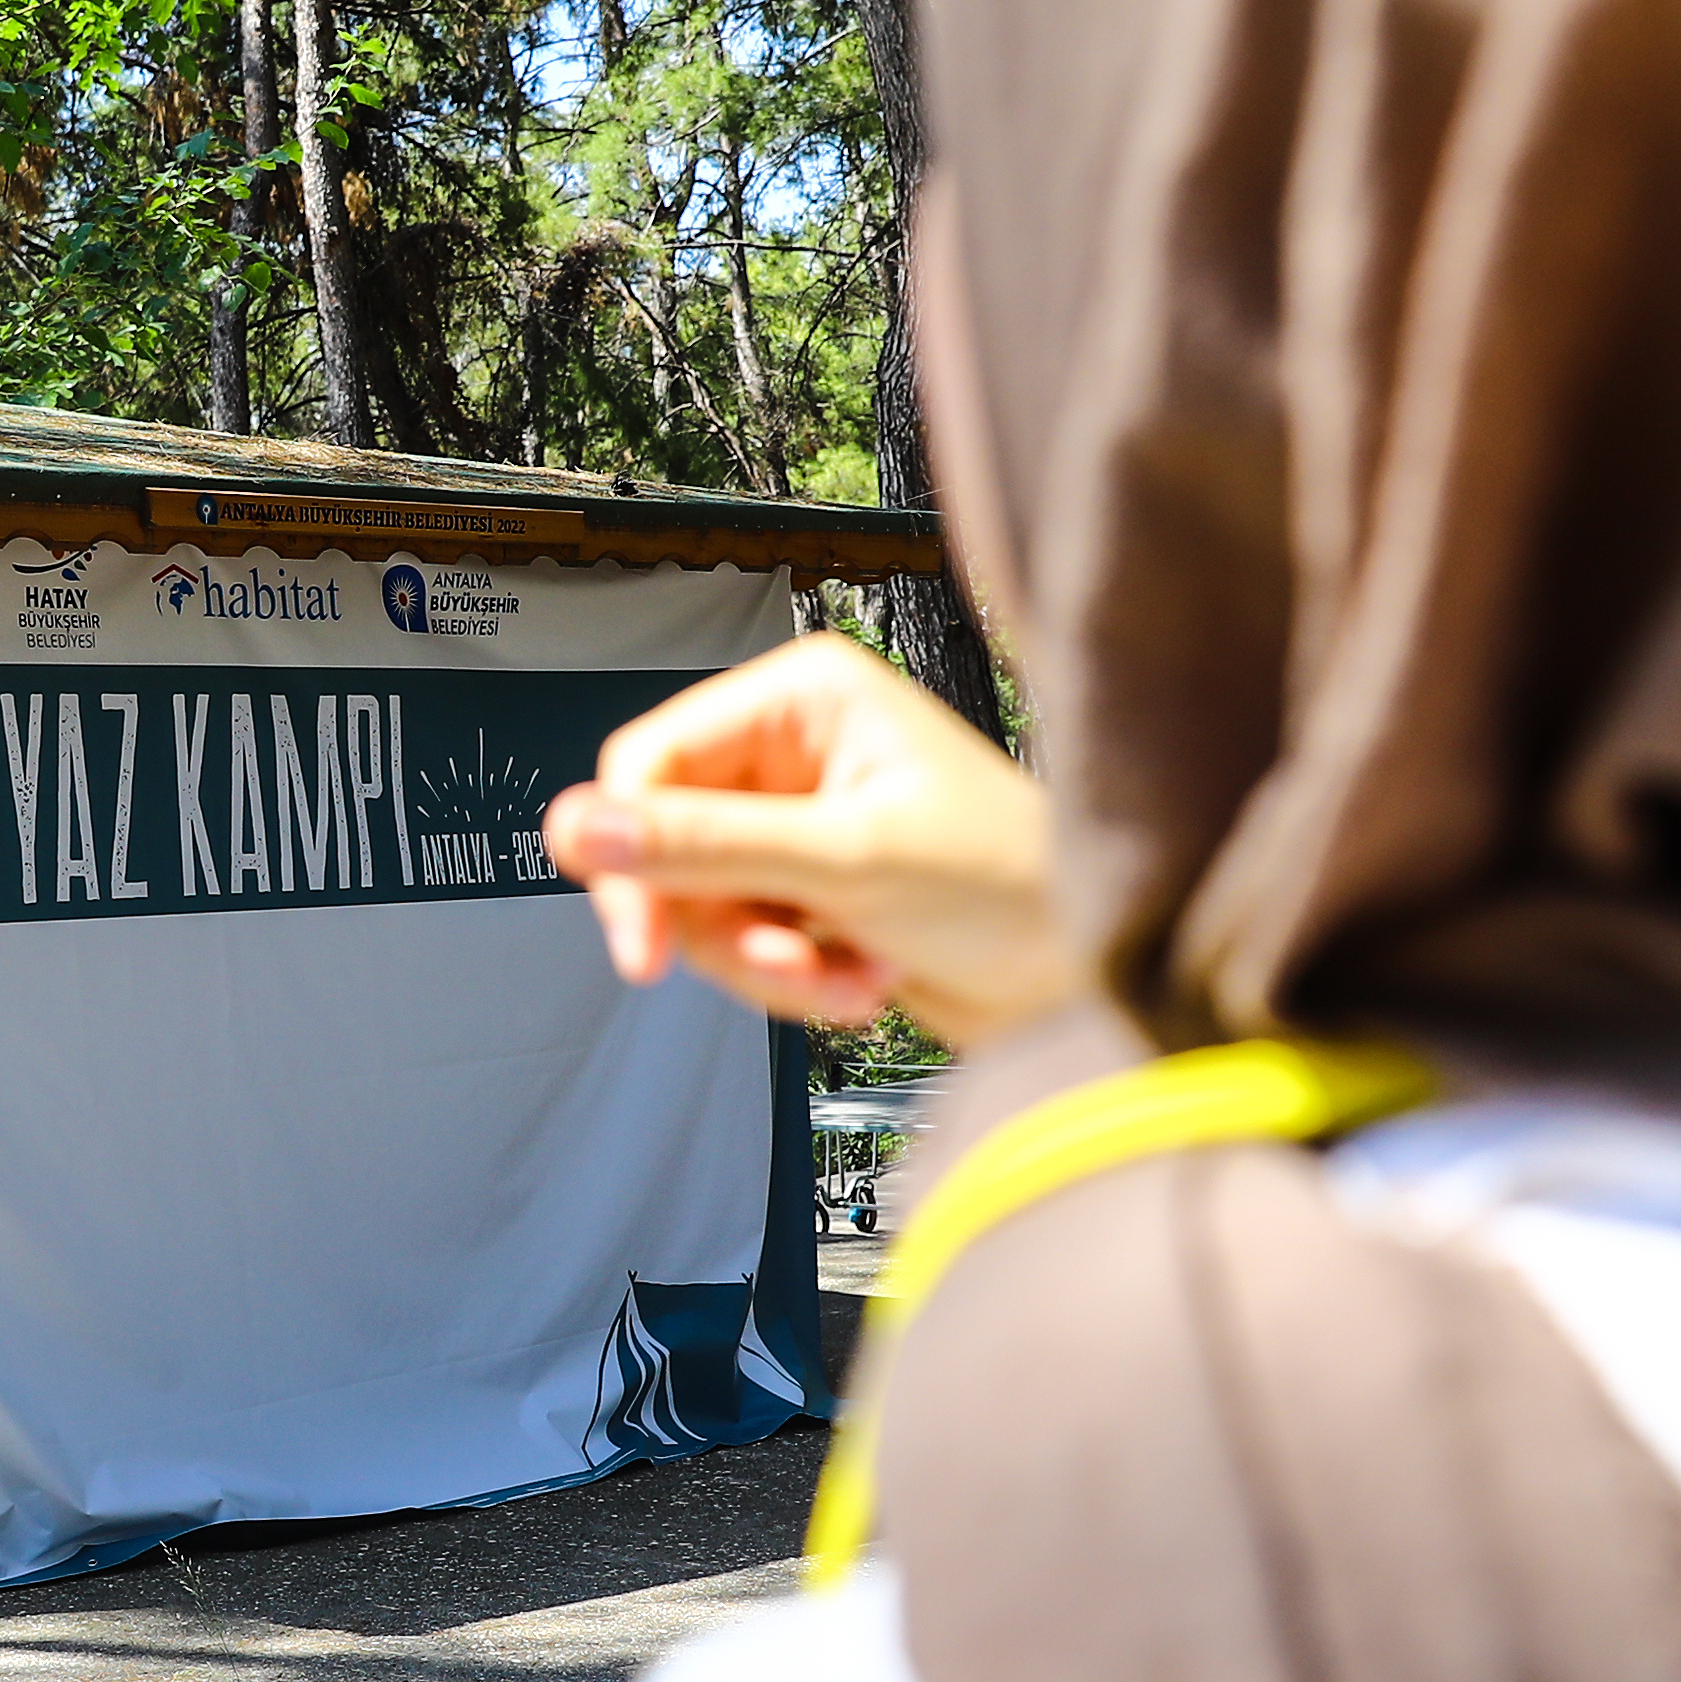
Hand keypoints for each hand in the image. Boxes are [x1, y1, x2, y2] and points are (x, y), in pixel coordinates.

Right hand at [542, 631, 1071, 1044]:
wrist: (1094, 976)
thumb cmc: (1017, 887)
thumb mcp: (847, 860)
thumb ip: (707, 844)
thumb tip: (586, 828)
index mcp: (801, 700)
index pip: (648, 762)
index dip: (630, 855)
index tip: (643, 942)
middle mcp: (793, 752)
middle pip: (667, 847)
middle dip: (724, 925)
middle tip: (787, 962)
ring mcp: (799, 825)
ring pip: (701, 909)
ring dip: (767, 965)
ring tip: (847, 975)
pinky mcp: (811, 892)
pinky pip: (745, 945)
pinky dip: (795, 982)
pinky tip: (864, 979)